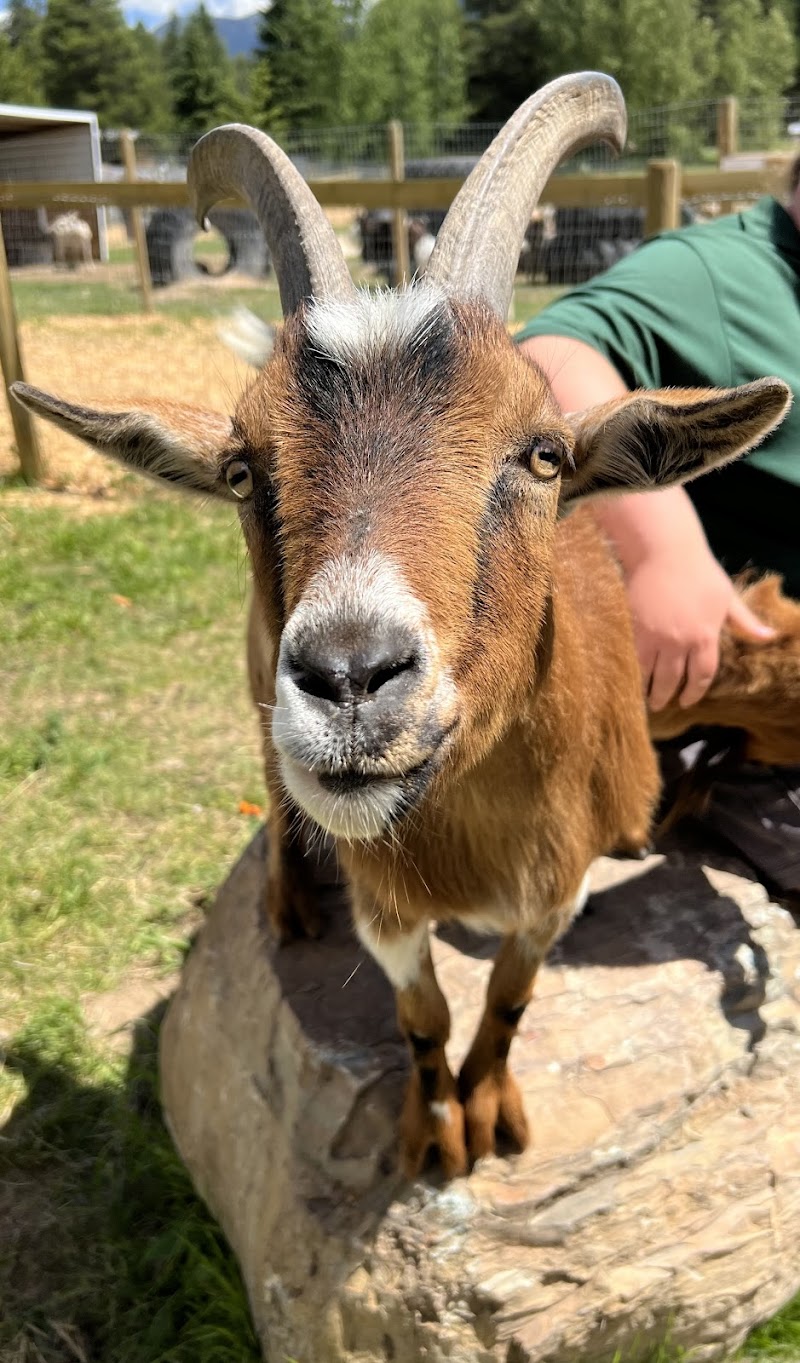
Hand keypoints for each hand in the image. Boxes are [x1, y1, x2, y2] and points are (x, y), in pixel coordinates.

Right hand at [625, 545, 775, 710]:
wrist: (663, 551)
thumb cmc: (699, 572)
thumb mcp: (727, 597)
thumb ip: (745, 622)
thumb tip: (770, 637)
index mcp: (704, 636)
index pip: (701, 676)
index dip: (694, 692)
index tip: (687, 701)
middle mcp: (678, 642)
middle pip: (671, 681)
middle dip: (666, 697)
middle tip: (661, 704)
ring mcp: (652, 636)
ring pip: (647, 674)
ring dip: (645, 690)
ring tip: (643, 697)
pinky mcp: (631, 628)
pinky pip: (630, 658)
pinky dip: (629, 672)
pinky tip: (628, 677)